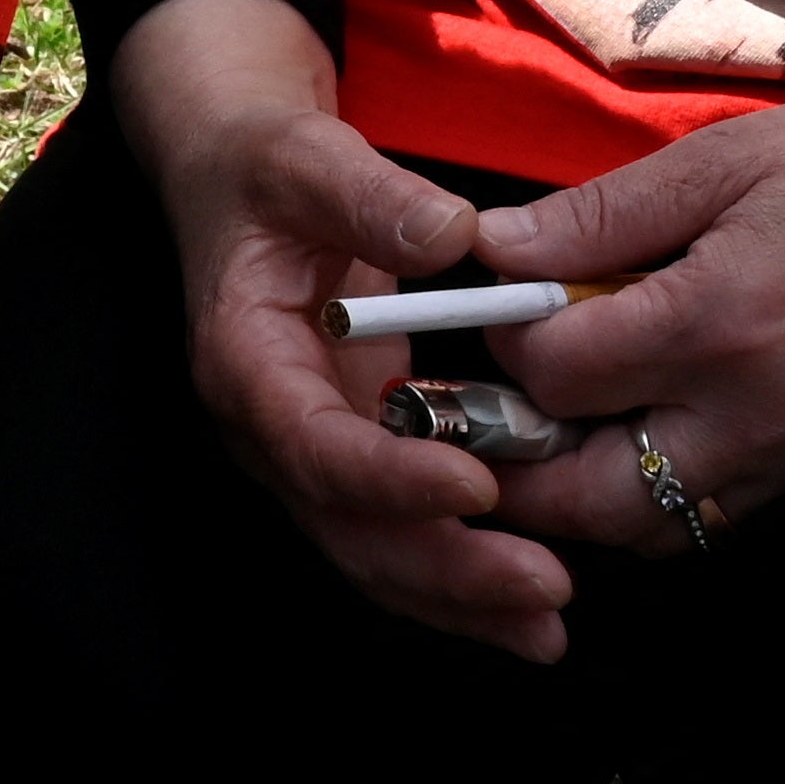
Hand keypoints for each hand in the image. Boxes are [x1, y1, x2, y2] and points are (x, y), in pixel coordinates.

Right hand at [101, 0, 581, 659]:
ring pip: (374, 551)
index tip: (478, 488)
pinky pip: (399, 530)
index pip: (314, 445)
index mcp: (244, 360)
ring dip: (459, 597)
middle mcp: (271, 426)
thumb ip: (375, 196)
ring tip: (547, 628)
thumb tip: (458, 234)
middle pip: (349, 528)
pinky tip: (524, 603)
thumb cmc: (267, 164)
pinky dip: (458, 571)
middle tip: (545, 592)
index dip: (391, 480)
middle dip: (447, 570)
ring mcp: (311, 448)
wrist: (237, 174)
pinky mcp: (352, 450)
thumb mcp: (310, 155)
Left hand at [473, 78, 784, 554]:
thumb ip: (605, 214)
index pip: (555, 374)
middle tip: (493, 399)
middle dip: (517, 459)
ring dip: (578, 493)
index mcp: (718, 320)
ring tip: (558, 420)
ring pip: (643, 532)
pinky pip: (706, 521)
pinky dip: (647, 500)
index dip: (508, 339)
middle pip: (584, 495)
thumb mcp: (729, 156)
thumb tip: (499, 250)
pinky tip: (633, 433)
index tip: (507, 299)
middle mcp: (749, 412)